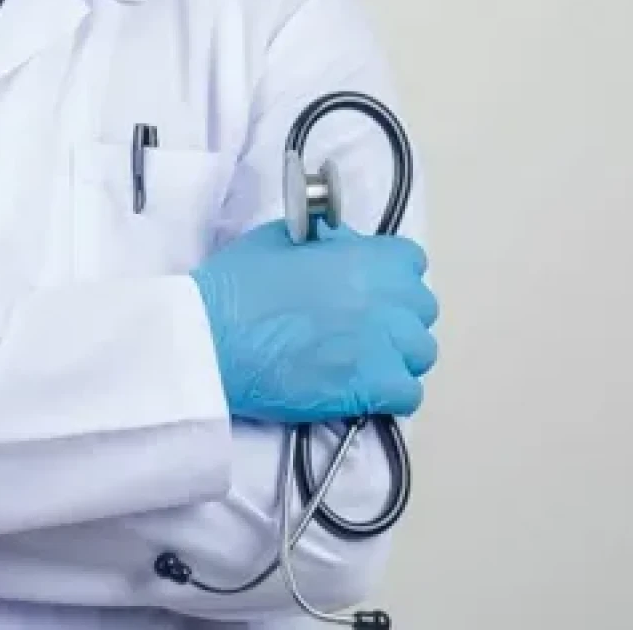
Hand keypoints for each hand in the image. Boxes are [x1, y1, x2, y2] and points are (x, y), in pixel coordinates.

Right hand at [191, 219, 438, 423]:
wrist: (211, 339)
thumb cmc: (238, 285)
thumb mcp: (284, 236)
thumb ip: (328, 241)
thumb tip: (345, 247)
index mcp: (370, 258)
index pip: (412, 263)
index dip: (390, 277)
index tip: (368, 290)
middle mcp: (388, 299)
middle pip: (421, 311)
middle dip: (397, 318)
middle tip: (361, 329)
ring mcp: (385, 345)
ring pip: (421, 354)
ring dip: (398, 357)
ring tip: (362, 363)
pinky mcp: (372, 388)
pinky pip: (409, 394)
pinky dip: (392, 395)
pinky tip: (362, 391)